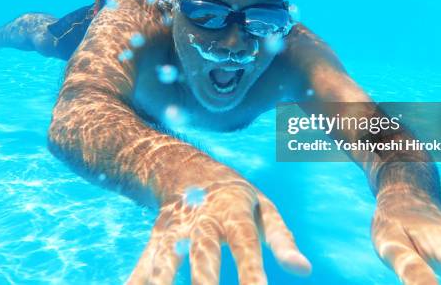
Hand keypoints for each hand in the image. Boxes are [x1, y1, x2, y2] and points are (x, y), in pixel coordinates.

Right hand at [127, 178, 310, 283]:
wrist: (184, 167)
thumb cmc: (235, 197)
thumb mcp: (264, 208)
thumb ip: (282, 239)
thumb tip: (304, 270)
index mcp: (233, 212)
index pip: (245, 245)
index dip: (252, 272)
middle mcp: (202, 220)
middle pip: (202, 253)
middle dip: (204, 282)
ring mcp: (175, 230)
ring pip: (167, 259)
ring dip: (163, 282)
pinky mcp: (156, 240)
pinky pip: (143, 265)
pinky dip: (136, 283)